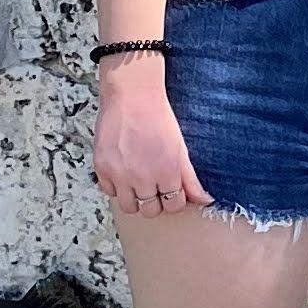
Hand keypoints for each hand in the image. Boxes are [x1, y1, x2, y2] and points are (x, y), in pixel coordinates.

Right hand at [94, 72, 207, 217]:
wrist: (132, 97)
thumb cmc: (159, 119)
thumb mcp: (181, 149)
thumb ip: (191, 179)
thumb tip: (206, 201)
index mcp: (166, 172)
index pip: (173, 206)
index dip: (175, 200)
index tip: (172, 191)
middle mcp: (142, 177)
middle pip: (150, 211)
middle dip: (156, 202)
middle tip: (156, 187)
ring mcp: (119, 174)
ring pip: (129, 207)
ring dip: (135, 199)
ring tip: (139, 183)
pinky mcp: (101, 168)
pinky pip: (109, 192)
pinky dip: (117, 187)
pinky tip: (124, 173)